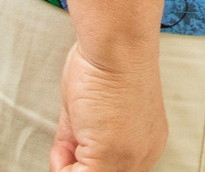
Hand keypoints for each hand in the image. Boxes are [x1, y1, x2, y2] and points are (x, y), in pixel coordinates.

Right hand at [52, 41, 167, 171]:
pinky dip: (61, 164)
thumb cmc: (105, 65)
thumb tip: (66, 164)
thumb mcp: (90, 115)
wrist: (115, 45)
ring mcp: (130, 158)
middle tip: (68, 147)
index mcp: (143, 142)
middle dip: (76, 166)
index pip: (114, 170)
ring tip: (71, 137)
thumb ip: (80, 144)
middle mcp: (142, 153)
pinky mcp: (112, 156)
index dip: (83, 162)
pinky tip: (67, 140)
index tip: (72, 153)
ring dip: (68, 165)